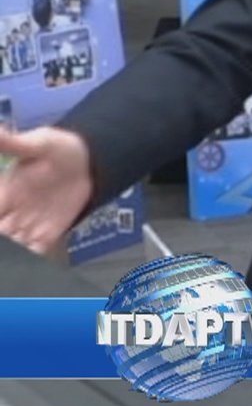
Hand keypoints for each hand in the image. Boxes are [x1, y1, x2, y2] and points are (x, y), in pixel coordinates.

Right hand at [0, 127, 92, 254]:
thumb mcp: (37, 143)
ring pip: (14, 244)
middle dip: (5, 239)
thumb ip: (12, 142)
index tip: (4, 222)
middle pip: (2, 233)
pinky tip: (33, 263)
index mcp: (4, 193)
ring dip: (14, 250)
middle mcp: (13, 212)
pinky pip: (36, 251)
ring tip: (18, 253)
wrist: (90, 160)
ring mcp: (30, 224)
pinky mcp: (49, 233)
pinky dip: (32, 258)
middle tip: (11, 236)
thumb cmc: (60, 150)